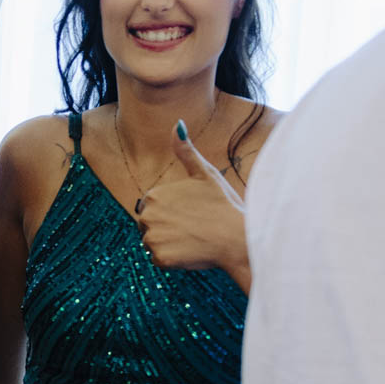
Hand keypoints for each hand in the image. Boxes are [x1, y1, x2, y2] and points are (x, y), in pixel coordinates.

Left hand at [135, 122, 249, 286]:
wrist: (237, 237)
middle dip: (167, 228)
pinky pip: (159, 259)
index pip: (152, 208)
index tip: (191, 213)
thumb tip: (177, 124)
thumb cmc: (223, 204)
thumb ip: (186, 151)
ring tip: (193, 238)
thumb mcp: (205, 173)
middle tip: (193, 227)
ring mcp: (152, 238)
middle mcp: (147, 215)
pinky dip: (172, 259)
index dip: (172, 212)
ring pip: (153, 243)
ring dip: (169, 244)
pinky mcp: (160, 257)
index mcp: (154, 195)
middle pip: (149, 226)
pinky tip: (191, 251)